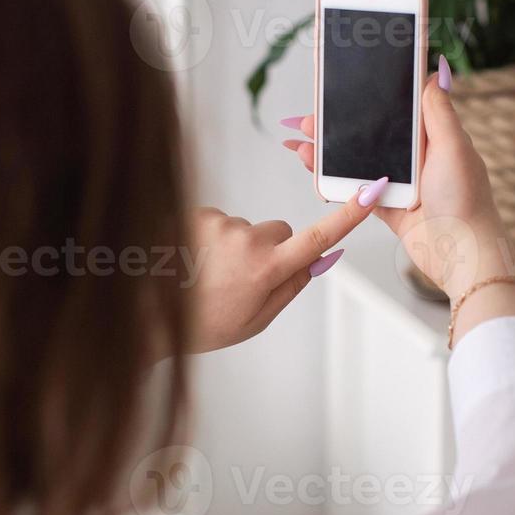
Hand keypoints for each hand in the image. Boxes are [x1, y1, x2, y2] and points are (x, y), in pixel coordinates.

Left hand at [185, 191, 375, 352]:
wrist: (144, 313)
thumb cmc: (200, 323)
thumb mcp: (256, 319)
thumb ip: (292, 285)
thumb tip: (321, 258)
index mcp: (266, 269)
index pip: (317, 237)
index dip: (349, 215)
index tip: (371, 191)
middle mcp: (246, 239)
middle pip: (280, 231)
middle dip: (270, 250)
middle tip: (241, 280)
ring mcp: (220, 223)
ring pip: (246, 228)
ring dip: (234, 247)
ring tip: (207, 275)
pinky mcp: (197, 213)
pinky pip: (219, 221)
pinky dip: (211, 239)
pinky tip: (193, 261)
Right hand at [283, 58, 514, 331]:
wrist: (463, 256)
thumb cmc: (467, 202)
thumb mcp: (454, 147)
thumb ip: (439, 111)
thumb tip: (433, 73)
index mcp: (435, 138)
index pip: (398, 109)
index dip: (371, 97)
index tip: (345, 86)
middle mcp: (419, 159)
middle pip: (371, 134)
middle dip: (339, 126)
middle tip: (309, 118)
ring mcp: (403, 184)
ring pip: (359, 161)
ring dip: (330, 152)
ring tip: (302, 143)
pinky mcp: (391, 209)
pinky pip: (358, 190)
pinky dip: (335, 181)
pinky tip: (315, 171)